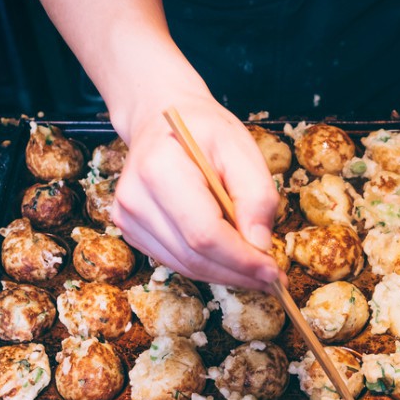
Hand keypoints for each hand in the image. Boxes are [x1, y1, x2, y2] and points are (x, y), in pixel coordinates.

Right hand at [110, 91, 280, 290]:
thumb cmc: (203, 130)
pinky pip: (175, 260)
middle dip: (237, 273)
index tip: (273, 271)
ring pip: (185, 265)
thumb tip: (260, 245)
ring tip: (255, 269)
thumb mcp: (240, 148)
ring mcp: (127, 218)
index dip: (241, 259)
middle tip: (271, 278)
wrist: (160, 120)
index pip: (204, 234)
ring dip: (224, 274)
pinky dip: (206, 265)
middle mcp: (135, 198)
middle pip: (194, 257)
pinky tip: (228, 257)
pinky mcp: (130, 230)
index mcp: (160, 170)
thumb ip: (256, 195)